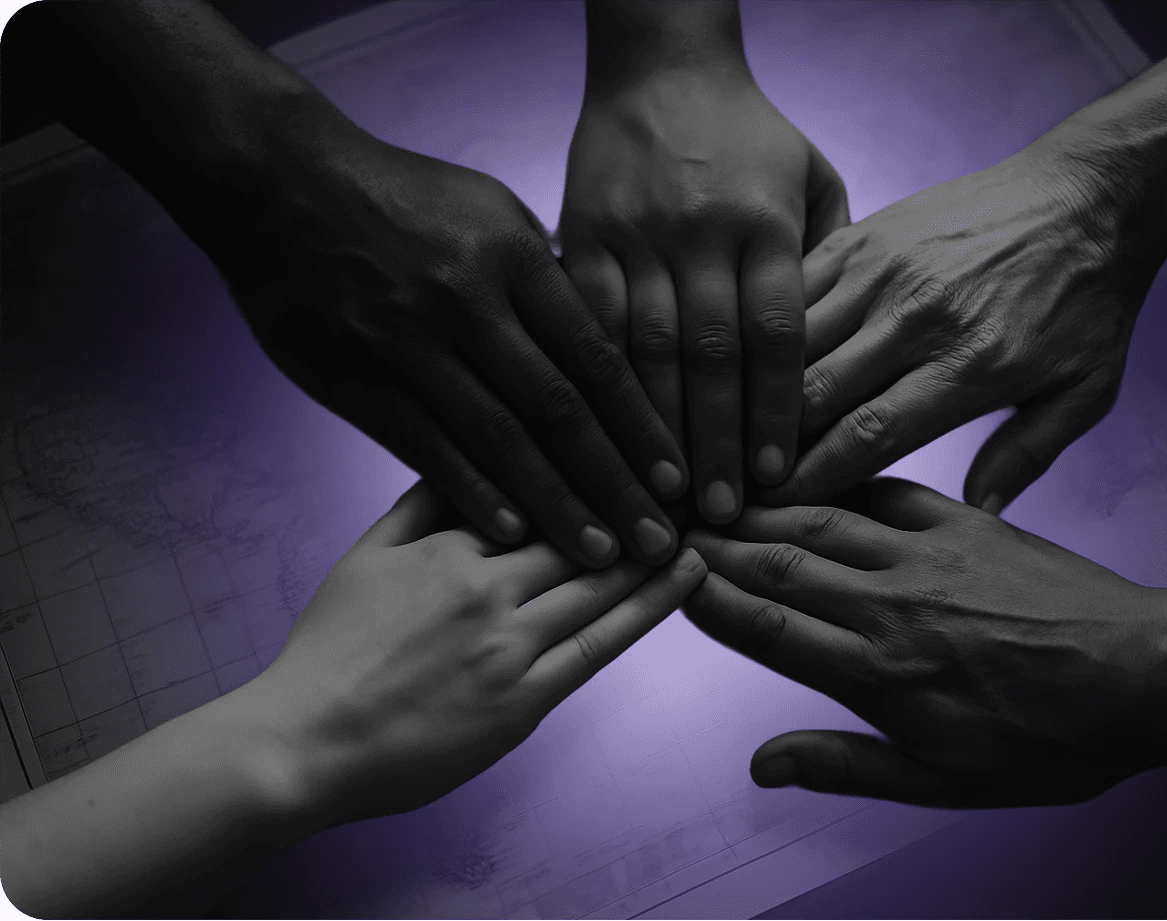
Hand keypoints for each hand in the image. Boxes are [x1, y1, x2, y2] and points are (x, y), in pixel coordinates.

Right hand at [204, 130, 689, 568]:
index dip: (640, 426)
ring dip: (554, 503)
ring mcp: (409, 344)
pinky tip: (513, 531)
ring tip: (600, 553)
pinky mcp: (356, 379)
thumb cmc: (403, 197)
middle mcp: (468, 302)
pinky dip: (472, 490)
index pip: (595, 357)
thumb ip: (548, 278)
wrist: (278, 185)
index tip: (677, 478)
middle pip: (559, 410)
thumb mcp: (492, 210)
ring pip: (497, 438)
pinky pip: (425, 446)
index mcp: (514, 258)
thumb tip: (607, 333)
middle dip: (615, 481)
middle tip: (658, 538)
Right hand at [247, 482, 706, 823]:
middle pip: (581, 525)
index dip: (594, 461)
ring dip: (658, 542)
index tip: (641, 438)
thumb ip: (419, 502)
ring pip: (601, 578)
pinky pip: (601, 644)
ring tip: (708, 510)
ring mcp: (508, 642)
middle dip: (641, 493)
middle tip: (696, 464)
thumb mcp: (364, 554)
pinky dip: (650, 606)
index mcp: (447, 541)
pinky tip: (686, 575)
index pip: (538, 485)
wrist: (304, 742)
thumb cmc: (330, 650)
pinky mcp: (524, 698)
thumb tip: (472, 455)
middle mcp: (484, 582)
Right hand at [560, 66, 849, 522]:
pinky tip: (601, 439)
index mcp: (766, 221)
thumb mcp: (812, 180)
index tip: (779, 476)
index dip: (777, 411)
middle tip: (722, 514)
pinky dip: (593, 385)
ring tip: (665, 497)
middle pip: (709, 356)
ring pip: (642, 349)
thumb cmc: (750, 135)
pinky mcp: (579, 234)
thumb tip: (836, 356)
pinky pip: (584, 322)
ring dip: (653, 431)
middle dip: (716, 442)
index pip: (776, 334)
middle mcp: (699, 231)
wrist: (658, 65)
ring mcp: (633, 234)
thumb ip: (829, 261)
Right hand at [682, 478, 1166, 807]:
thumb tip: (763, 766)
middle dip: (715, 542)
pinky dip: (837, 477)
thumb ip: (847, 765)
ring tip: (714, 492)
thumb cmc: (1054, 741)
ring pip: (820, 518)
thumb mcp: (947, 782)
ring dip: (760, 506)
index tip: (663, 575)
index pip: (766, 626)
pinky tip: (807, 469)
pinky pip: (885, 489)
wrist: (1147, 674)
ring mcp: (927, 554)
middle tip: (665, 519)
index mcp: (880, 671)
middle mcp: (891, 603)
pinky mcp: (965, 521)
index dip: (706, 599)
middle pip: (778, 562)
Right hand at [765, 147, 1153, 512]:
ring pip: (791, 339)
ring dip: (757, 389)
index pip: (867, 436)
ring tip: (731, 427)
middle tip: (738, 479)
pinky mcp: (866, 235)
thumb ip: (1026, 455)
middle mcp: (916, 317)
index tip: (776, 509)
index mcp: (969, 364)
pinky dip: (768, 326)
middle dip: (768, 445)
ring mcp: (884, 270)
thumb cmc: (1089, 298)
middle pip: (814, 393)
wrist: (1090, 193)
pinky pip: (796, 286)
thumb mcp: (1085, 390)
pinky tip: (751, 360)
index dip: (812, 479)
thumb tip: (977, 514)